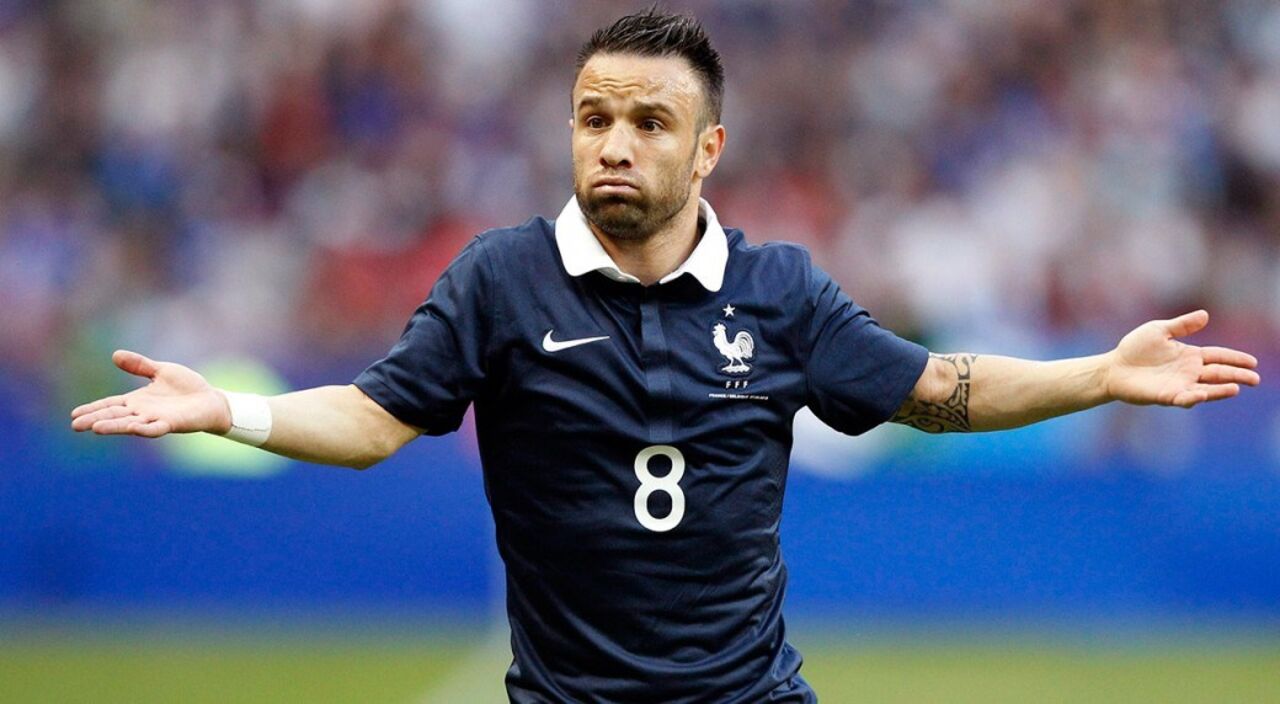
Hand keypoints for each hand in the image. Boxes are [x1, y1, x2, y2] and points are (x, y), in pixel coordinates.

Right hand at [70, 350, 232, 437]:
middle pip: (114, 416)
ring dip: (114, 426)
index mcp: (138, 400)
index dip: (93, 409)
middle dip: (95, 419)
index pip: (110, 405)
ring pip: (130, 424)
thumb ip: (140, 365)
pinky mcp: (172, 424)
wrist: (211, 399)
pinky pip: (156, 428)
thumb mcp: (161, 371)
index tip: (74, 414)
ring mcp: (156, 419)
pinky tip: (133, 428)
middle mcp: (143, 412)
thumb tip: (115, 354)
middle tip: (75, 425)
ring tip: (95, 428)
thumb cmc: (187, 386)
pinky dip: (144, 429)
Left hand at [1105, 310, 1260, 407]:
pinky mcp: (1166, 396)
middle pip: (1218, 374)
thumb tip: (1205, 315)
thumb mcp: (1159, 330)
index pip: (1218, 356)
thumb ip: (1182, 325)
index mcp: (1190, 356)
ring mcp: (1179, 385)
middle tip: (1255, 379)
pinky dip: (1194, 398)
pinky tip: (1203, 395)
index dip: (1235, 358)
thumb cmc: (1135, 348)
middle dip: (1237, 376)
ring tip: (1235, 389)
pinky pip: (1183, 398)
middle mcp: (1189, 372)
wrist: (1113, 367)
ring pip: (1206, 389)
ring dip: (1221, 390)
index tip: (1253, 362)